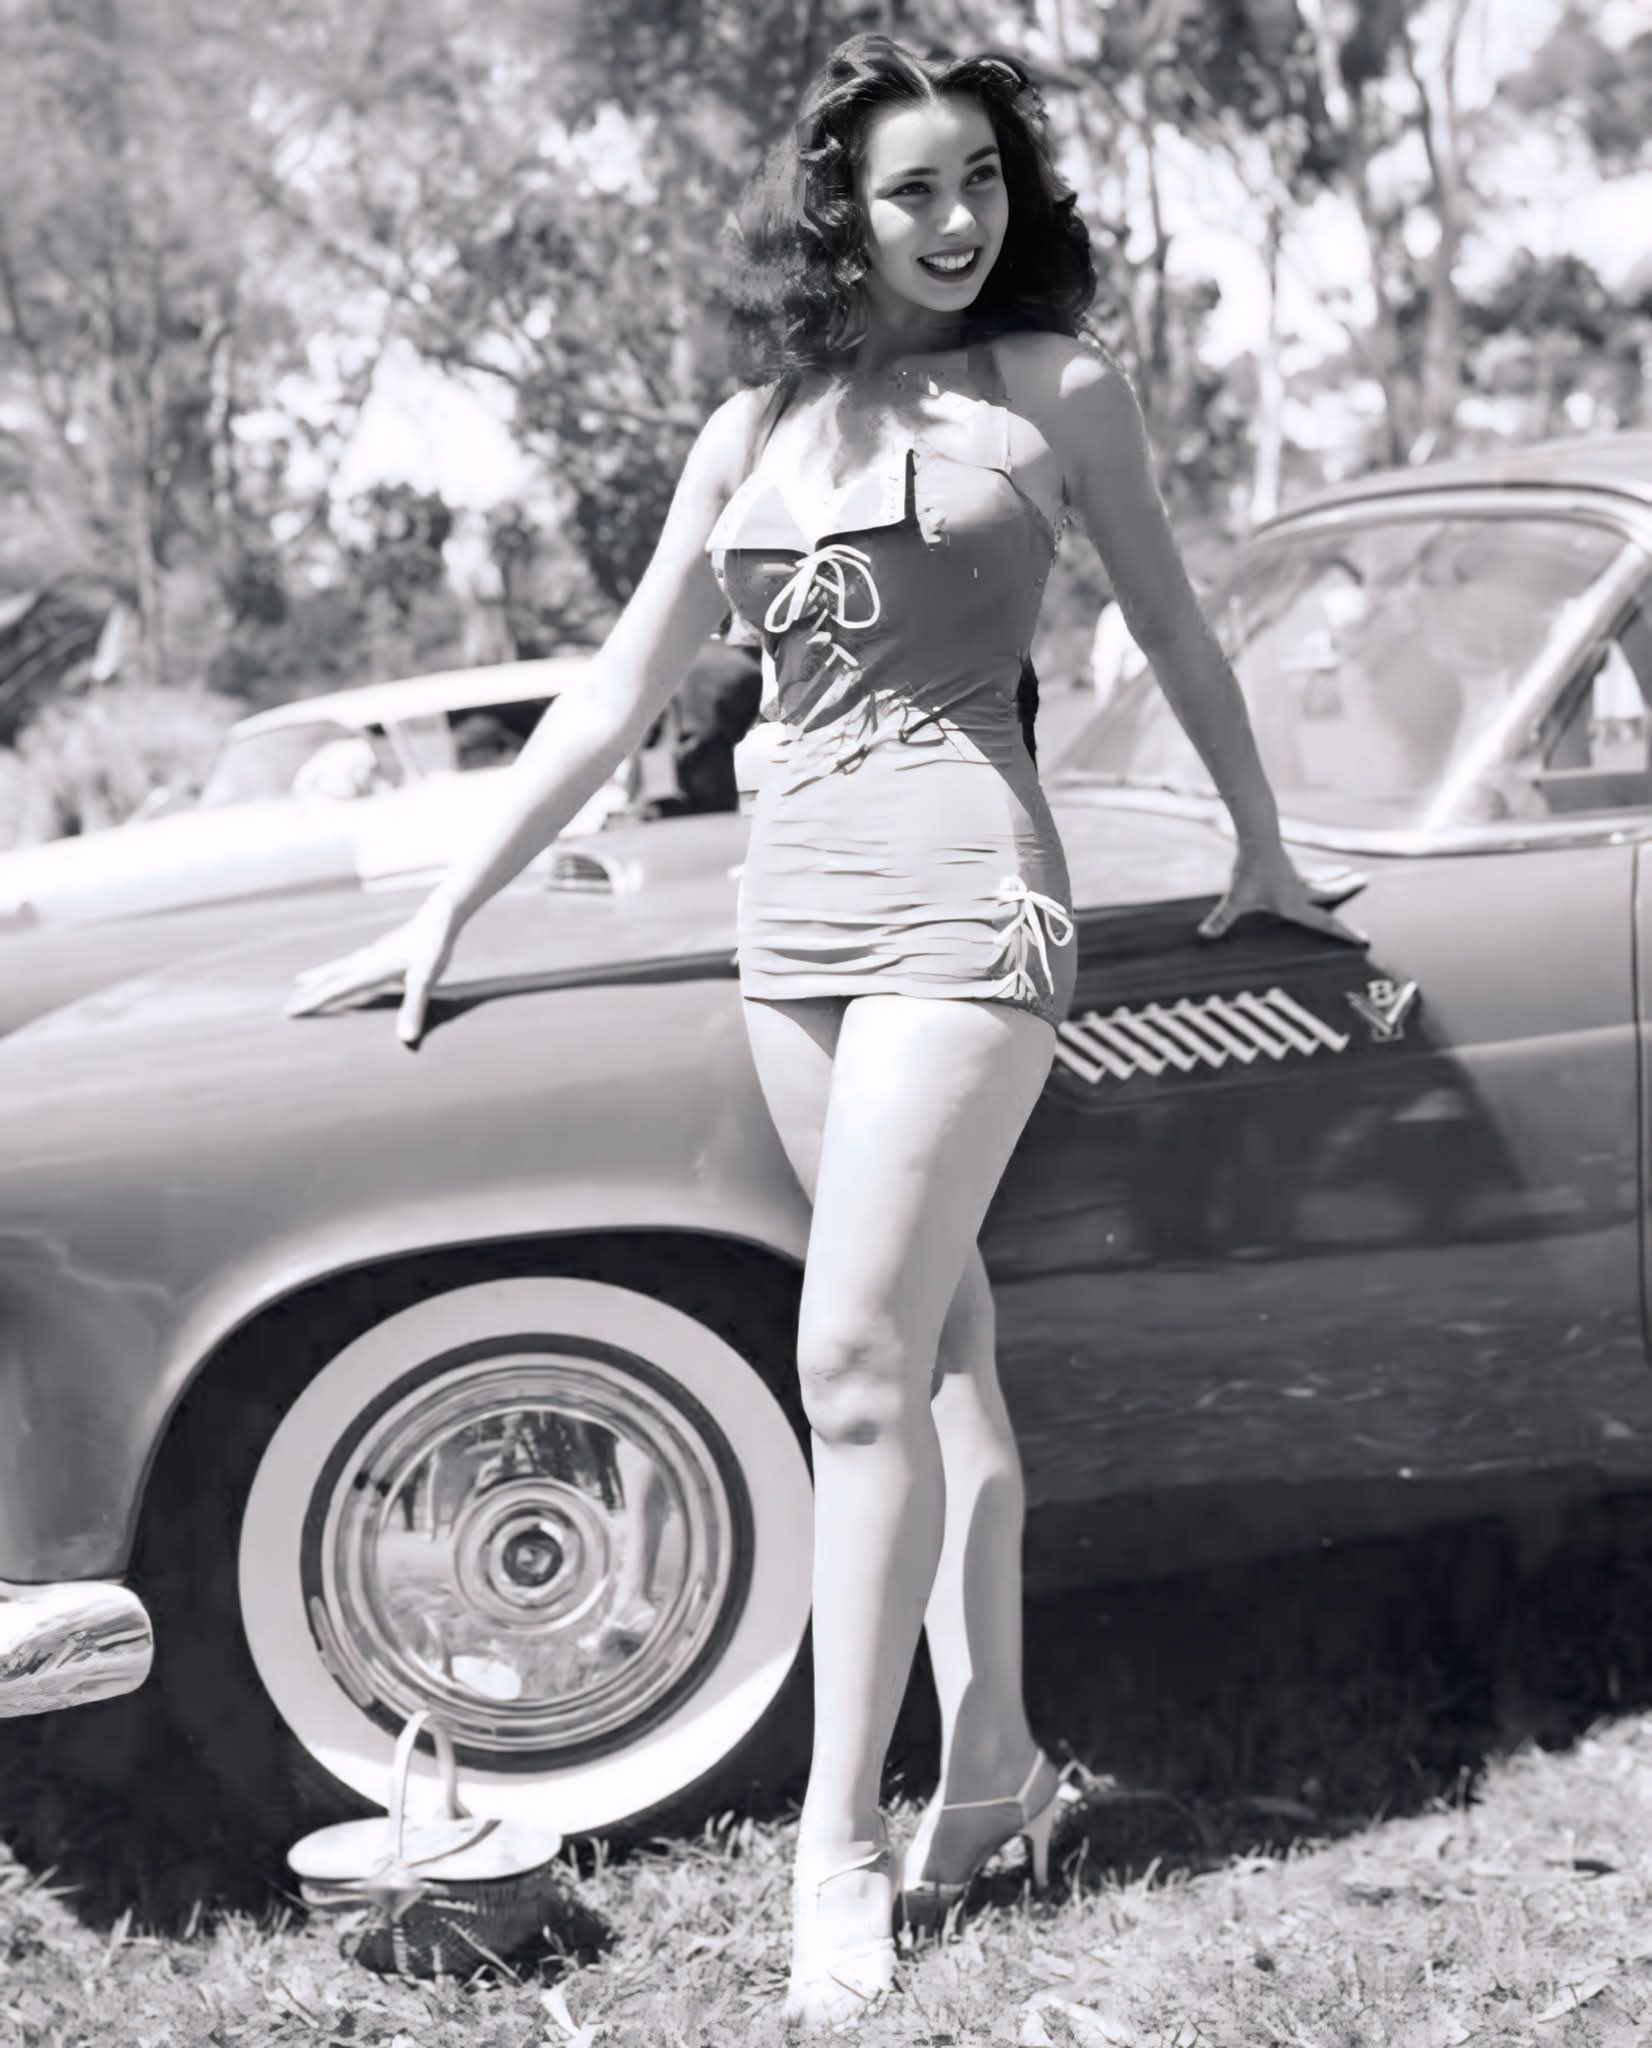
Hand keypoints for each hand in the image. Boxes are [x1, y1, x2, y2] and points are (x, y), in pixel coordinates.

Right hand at [286, 897, 459, 1047]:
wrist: (441, 914)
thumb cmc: (433, 946)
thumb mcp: (426, 980)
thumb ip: (414, 1008)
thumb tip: (405, 1038)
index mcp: (371, 970)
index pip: (335, 990)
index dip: (312, 1002)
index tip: (289, 1012)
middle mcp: (367, 961)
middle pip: (331, 979)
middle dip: (309, 992)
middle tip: (287, 1003)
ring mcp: (373, 953)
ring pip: (339, 968)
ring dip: (320, 977)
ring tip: (302, 980)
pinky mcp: (383, 948)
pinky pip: (353, 962)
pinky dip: (339, 968)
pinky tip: (346, 967)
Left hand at [1199, 840, 1366, 946]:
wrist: (1257, 836)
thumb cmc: (1249, 871)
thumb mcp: (1235, 898)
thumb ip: (1222, 918)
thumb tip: (1204, 933)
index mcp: (1295, 904)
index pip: (1325, 922)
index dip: (1345, 932)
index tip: (1364, 938)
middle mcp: (1301, 890)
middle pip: (1331, 892)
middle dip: (1348, 890)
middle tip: (1365, 884)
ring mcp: (1297, 875)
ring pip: (1323, 878)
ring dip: (1337, 877)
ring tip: (1351, 873)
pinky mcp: (1289, 863)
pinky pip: (1310, 870)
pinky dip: (1321, 870)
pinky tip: (1321, 868)